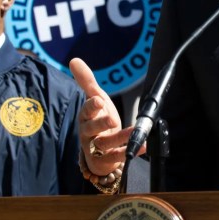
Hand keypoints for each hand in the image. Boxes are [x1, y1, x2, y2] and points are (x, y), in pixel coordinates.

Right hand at [70, 57, 141, 176]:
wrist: (98, 152)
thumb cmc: (96, 120)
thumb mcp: (94, 100)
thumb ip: (86, 81)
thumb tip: (74, 60)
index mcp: (86, 117)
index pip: (86, 110)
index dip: (92, 106)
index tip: (99, 100)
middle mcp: (89, 132)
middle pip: (92, 128)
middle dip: (101, 123)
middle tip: (112, 119)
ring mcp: (97, 147)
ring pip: (106, 143)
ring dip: (120, 137)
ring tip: (134, 131)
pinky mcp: (106, 159)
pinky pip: (118, 156)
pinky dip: (130, 151)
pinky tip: (144, 145)